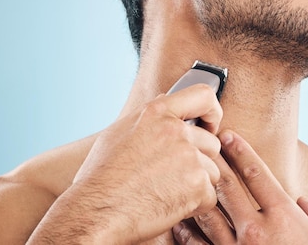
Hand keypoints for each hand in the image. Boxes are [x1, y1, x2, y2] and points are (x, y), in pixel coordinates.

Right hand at [29, 83, 222, 243]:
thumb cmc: (101, 176)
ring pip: (212, 171)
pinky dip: (195, 205)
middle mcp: (175, 130)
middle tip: (172, 176)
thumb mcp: (119, 132)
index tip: (210, 125)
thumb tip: (165, 98)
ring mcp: (188, 156)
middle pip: (210, 142)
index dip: (212, 111)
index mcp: (156, 113)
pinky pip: (209, 196)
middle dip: (198, 160)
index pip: (202, 95)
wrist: (95, 211)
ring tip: (165, 191)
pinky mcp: (196, 185)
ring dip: (196, 184)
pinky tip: (169, 205)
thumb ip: (149, 116)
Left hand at [172, 130, 307, 243]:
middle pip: (225, 186)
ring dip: (195, 193)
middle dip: (212, 162)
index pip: (256, 172)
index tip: (228, 136)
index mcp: (285, 216)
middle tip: (200, 145)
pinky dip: (186, 233)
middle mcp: (256, 231)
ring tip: (185, 177)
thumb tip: (304, 203)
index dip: (240, 150)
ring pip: (207, 214)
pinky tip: (180, 223)